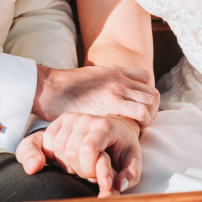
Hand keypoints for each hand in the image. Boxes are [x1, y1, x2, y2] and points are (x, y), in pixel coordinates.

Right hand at [16, 113, 141, 196]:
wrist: (115, 127)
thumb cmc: (122, 146)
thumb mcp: (132, 161)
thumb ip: (130, 176)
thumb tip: (118, 186)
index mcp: (105, 126)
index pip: (88, 149)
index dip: (89, 169)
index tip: (98, 176)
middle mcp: (86, 118)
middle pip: (70, 151)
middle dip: (79, 169)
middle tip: (90, 172)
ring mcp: (71, 117)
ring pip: (56, 148)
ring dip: (66, 164)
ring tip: (80, 165)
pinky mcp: (59, 120)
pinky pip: (45, 141)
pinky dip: (52, 155)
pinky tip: (67, 158)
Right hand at [32, 64, 158, 127]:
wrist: (49, 88)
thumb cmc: (64, 90)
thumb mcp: (89, 79)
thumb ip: (102, 84)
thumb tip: (105, 97)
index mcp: (115, 71)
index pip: (146, 78)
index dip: (146, 96)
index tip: (139, 110)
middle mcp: (119, 77)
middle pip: (152, 92)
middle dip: (151, 110)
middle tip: (140, 124)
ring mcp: (116, 87)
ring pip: (151, 102)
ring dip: (149, 117)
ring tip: (136, 129)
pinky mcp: (111, 101)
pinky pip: (140, 112)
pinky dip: (142, 122)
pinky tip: (131, 131)